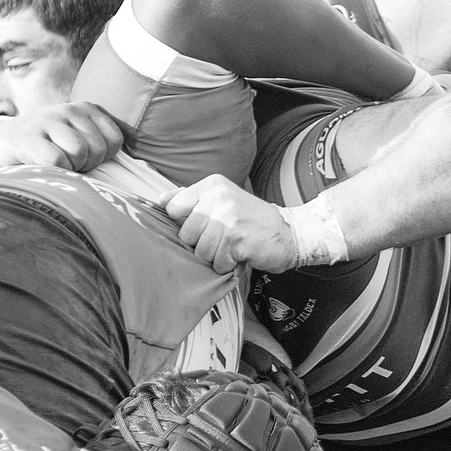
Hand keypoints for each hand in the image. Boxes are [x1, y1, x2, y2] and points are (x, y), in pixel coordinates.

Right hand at [0, 103, 123, 171]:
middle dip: (86, 165)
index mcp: (87, 109)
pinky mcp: (29, 136)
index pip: (116, 140)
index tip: (85, 158)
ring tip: (55, 162)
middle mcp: (69, 109)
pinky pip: (56, 160)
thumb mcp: (78, 137)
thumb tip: (142, 168)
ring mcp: (48, 120)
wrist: (4, 142)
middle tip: (67, 162)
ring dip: (69, 167)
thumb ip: (104, 145)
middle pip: (98, 149)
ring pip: (79, 154)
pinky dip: (53, 170)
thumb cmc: (49, 146)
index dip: (103, 158)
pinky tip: (41, 163)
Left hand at [163, 175, 298, 273]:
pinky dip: (228, 265)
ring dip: (216, 256)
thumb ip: (192, 199)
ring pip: (201, 251)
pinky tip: (242, 254)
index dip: (185, 224)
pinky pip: (217, 262)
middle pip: (186, 234)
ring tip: (234, 246)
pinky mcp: (237, 239)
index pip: (173, 208)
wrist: (289, 233)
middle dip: (202, 244)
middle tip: (224, 238)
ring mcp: (228, 218)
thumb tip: (161, 201)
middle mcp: (218, 197)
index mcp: (211, 185)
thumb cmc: (251, 221)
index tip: (205, 226)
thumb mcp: (222, 199)